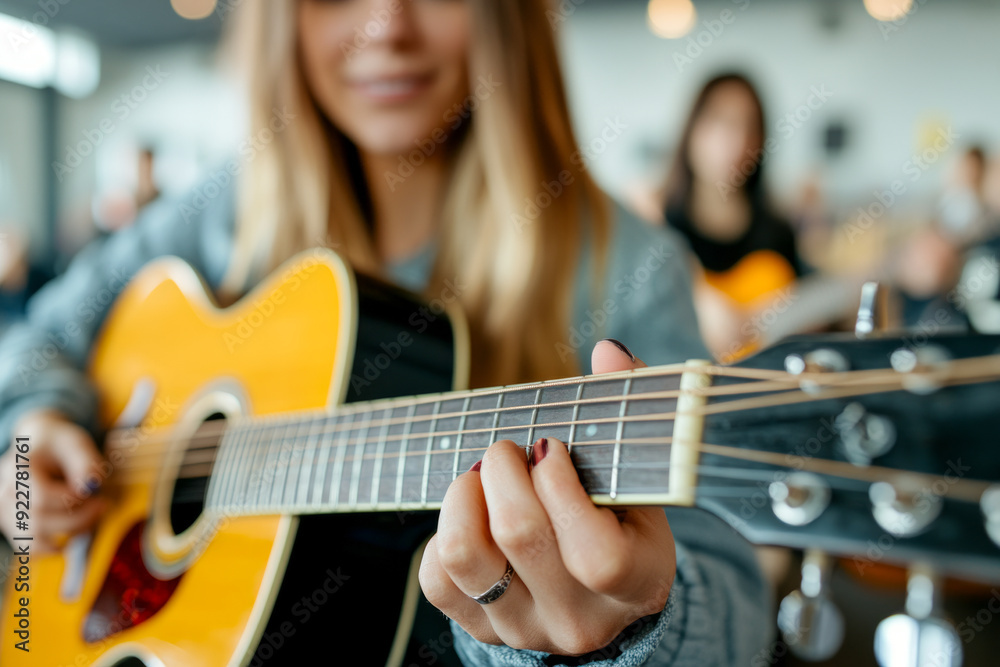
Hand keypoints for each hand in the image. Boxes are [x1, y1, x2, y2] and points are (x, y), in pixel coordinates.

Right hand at [0, 409, 107, 552]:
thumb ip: (85, 461)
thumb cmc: (60, 445)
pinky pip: (29, 547)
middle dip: (78, 517)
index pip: (42, 498)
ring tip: (90, 516)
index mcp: (18, 469)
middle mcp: (6, 492)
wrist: (39, 445)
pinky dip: (53, 547)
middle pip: (39, 521)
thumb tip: (91, 485)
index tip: (93, 492)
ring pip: (34, 539)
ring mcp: (6, 511)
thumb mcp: (76, 443)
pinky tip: (73, 534)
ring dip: (70, 532)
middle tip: (102, 505)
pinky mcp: (12, 524)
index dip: (72, 501)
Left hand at [419, 340, 675, 654]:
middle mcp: (579, 618)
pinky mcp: (480, 628)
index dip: (563, 490)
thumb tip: (610, 352)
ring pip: (467, 557)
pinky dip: (440, 532)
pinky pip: (436, 579)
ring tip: (480, 474)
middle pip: (521, 536)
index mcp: (635, 581)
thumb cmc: (621, 522)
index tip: (551, 448)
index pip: (596, 555)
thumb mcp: (638, 477)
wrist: (598, 596)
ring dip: (463, 495)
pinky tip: (468, 511)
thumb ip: (629, 408)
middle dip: (503, 470)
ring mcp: (526, 628)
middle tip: (509, 449)